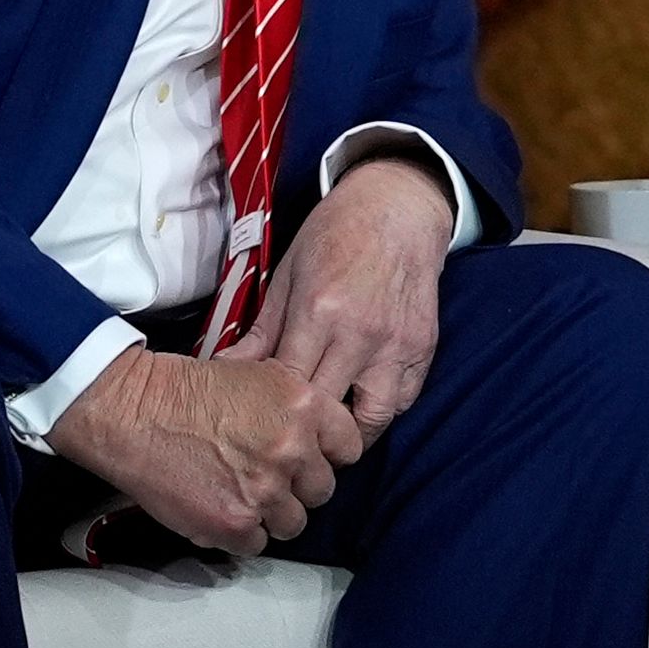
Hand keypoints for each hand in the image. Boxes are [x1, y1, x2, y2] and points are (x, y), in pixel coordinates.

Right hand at [48, 342, 363, 555]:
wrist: (136, 411)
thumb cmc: (190, 390)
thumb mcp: (260, 374)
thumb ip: (298, 408)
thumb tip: (320, 439)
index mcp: (306, 406)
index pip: (349, 447)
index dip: (327, 455)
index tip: (309, 457)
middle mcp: (293, 449)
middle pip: (322, 490)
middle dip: (297, 487)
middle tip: (265, 476)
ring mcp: (267, 489)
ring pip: (293, 523)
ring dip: (271, 515)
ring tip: (240, 494)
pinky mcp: (236, 523)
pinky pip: (257, 544)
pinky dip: (239, 533)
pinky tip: (219, 507)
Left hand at [222, 150, 455, 439]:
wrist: (398, 207)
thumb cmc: (335, 236)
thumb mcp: (288, 274)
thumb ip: (262, 329)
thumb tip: (224, 368)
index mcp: (318, 313)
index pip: (289, 388)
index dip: (272, 410)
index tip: (260, 420)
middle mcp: (360, 335)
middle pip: (327, 412)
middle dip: (306, 432)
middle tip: (290, 440)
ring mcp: (397, 345)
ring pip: (373, 420)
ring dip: (350, 434)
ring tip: (329, 435)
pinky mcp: (424, 348)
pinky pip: (404, 401)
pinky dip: (382, 410)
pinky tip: (362, 403)